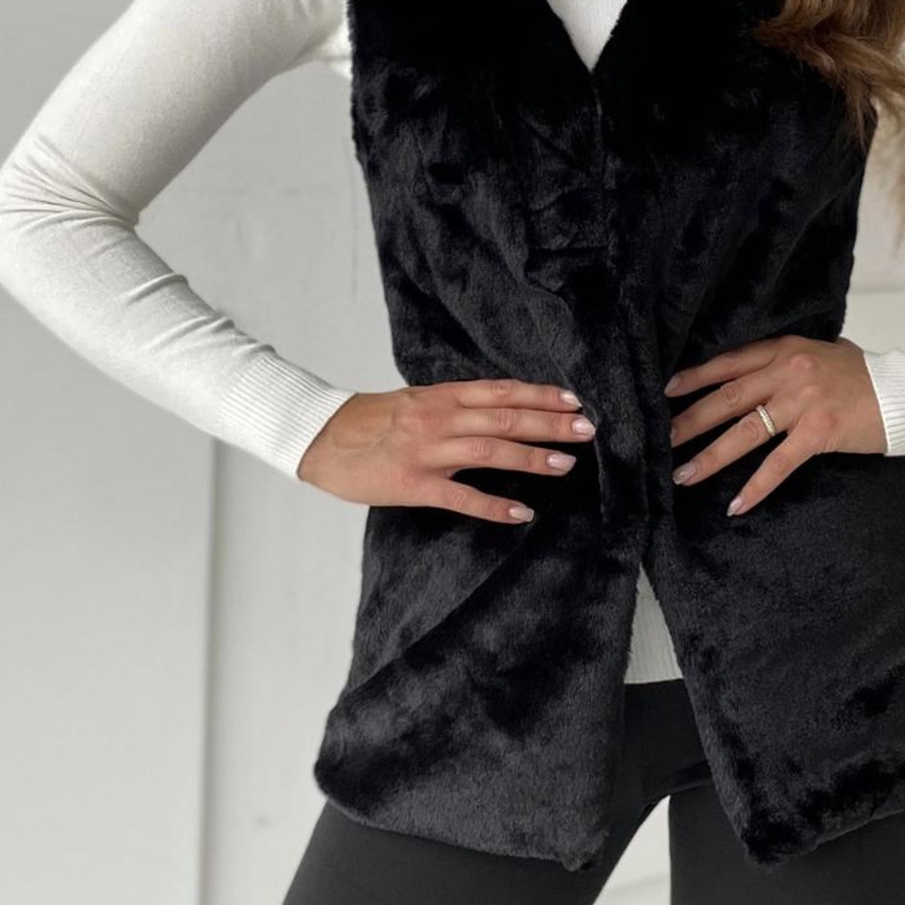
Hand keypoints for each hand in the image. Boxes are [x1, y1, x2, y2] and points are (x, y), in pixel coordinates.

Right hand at [295, 378, 596, 521]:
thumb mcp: (415, 401)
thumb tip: (498, 409)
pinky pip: (460, 497)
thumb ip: (454, 405)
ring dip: (531, 458)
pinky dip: (494, 506)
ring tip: (565, 465)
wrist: (318, 437)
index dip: (539, 394)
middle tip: (587, 430)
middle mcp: (439, 419)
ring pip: (490, 451)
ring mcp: (427, 452)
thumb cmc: (368, 421)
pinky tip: (522, 513)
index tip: (574, 399)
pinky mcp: (412, 485)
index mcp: (441, 396)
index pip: (501, 391)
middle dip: (549, 423)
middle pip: (505, 418)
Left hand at [663, 335, 887, 515]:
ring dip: (711, 456)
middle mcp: (789, 372)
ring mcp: (804, 402)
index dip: (695, 378)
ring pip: (745, 431)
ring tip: (683, 475)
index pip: (730, 363)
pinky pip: (779, 462)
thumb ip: (793, 359)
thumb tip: (766, 367)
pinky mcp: (820, 431)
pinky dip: (756, 486)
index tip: (666, 392)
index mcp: (786, 350)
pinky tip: (736, 504)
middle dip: (690, 422)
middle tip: (662, 441)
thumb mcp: (824, 353)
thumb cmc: (867, 374)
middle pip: (727, 399)